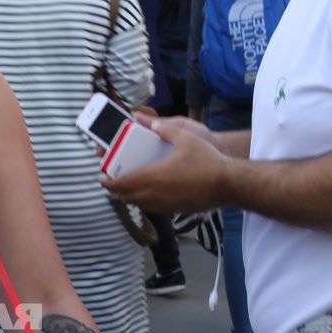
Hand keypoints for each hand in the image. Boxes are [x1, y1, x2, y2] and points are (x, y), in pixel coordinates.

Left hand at [102, 115, 227, 212]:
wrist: (228, 184)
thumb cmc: (207, 160)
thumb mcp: (186, 138)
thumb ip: (165, 129)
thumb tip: (150, 122)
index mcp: (152, 176)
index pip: (120, 184)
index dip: (107, 182)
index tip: (102, 177)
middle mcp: (155, 194)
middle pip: (126, 197)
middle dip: (117, 189)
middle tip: (116, 179)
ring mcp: (165, 204)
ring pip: (139, 204)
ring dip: (131, 196)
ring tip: (131, 184)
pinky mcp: (175, 210)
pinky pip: (152, 208)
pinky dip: (145, 201)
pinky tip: (152, 190)